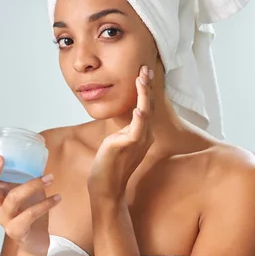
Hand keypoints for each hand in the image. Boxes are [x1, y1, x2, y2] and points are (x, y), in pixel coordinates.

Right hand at [0, 153, 60, 255]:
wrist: (35, 240)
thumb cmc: (30, 211)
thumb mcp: (26, 190)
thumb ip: (26, 175)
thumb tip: (38, 151)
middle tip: (0, 158)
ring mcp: (6, 219)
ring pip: (13, 199)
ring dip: (32, 185)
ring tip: (50, 177)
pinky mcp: (17, 230)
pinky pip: (30, 214)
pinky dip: (45, 204)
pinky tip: (57, 197)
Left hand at [88, 65, 154, 199]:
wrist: (106, 188)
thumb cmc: (109, 166)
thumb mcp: (118, 142)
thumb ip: (124, 130)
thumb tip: (126, 116)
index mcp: (142, 134)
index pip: (146, 106)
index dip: (146, 89)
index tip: (143, 72)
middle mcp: (144, 136)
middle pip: (149, 105)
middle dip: (147, 86)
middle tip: (145, 67)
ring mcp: (137, 141)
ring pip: (144, 112)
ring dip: (143, 94)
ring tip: (142, 78)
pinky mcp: (127, 147)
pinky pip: (136, 130)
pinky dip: (139, 118)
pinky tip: (139, 109)